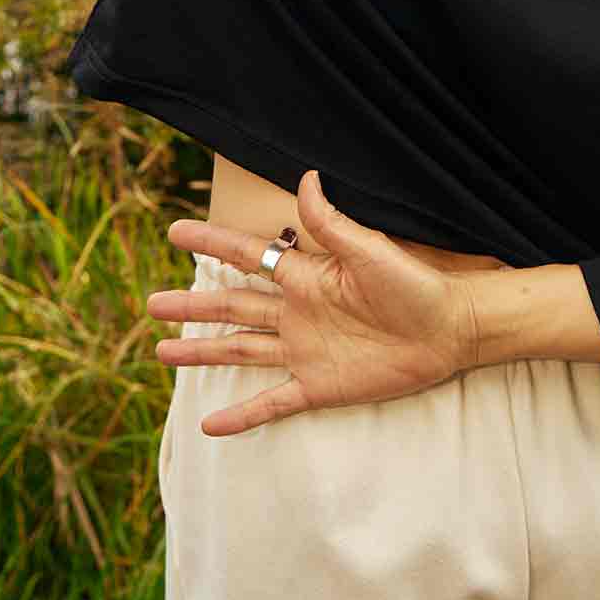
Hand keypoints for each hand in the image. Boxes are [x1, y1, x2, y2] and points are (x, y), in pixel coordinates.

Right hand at [146, 170, 480, 436]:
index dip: (212, 244)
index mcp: (307, 276)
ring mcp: (304, 351)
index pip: (248, 256)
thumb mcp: (370, 250)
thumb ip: (332, 221)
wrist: (449, 331)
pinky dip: (242, 414)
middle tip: (150, 303)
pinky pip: (272, 402)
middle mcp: (297, 312)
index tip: (175, 232)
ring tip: (162, 351)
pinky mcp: (319, 387)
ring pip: (241, 350)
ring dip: (202, 351)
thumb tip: (305, 175)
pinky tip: (212, 424)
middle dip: (192, 305)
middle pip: (232, 306)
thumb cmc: (415, 284)